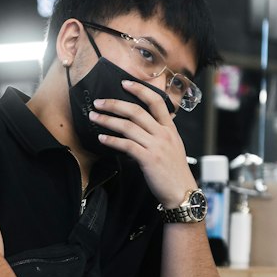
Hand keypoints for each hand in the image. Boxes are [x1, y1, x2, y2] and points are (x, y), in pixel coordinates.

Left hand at [89, 78, 195, 205]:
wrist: (182, 193)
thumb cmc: (175, 172)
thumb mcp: (173, 147)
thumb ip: (160, 134)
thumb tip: (143, 127)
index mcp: (170, 129)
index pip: (156, 101)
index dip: (140, 90)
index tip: (124, 83)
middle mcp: (163, 134)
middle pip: (136, 111)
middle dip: (114, 104)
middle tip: (99, 102)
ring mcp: (156, 146)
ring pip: (128, 126)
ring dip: (107, 120)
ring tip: (94, 118)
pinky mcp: (148, 159)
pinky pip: (126, 145)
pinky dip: (111, 140)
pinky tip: (102, 138)